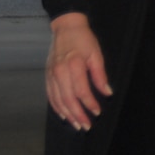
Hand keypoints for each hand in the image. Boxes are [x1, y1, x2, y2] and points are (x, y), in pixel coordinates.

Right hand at [46, 13, 112, 129]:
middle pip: (68, 99)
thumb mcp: (96, 54)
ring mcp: (51, 75)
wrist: (66, 28)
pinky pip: (50, 95)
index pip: (81, 91)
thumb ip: (100, 75)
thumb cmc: (83, 40)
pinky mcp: (47, 75)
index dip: (89, 104)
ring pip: (57, 100)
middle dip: (77, 115)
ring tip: (76, 125)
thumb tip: (107, 92)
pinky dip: (56, 107)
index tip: (97, 112)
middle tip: (86, 126)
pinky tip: (63, 115)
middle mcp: (59, 72)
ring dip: (67, 114)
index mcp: (73, 66)